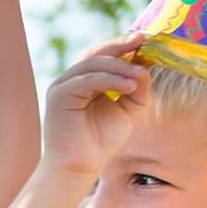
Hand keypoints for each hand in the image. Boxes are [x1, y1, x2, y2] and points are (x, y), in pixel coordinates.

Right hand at [41, 34, 148, 177]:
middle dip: (120, 45)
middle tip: (142, 39)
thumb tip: (145, 67)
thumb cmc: (100, 143)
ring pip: (92, 63)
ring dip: (120, 66)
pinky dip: (110, 79)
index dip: (123, 46)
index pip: (104, 56)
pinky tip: (129, 85)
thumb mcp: (127, 110)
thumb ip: (137, 89)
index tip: (146, 39)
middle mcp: (72, 80)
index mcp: (85, 81)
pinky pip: (87, 79)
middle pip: (96, 53)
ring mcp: (63, 86)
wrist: (79, 168)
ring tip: (140, 74)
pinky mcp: (59, 95)